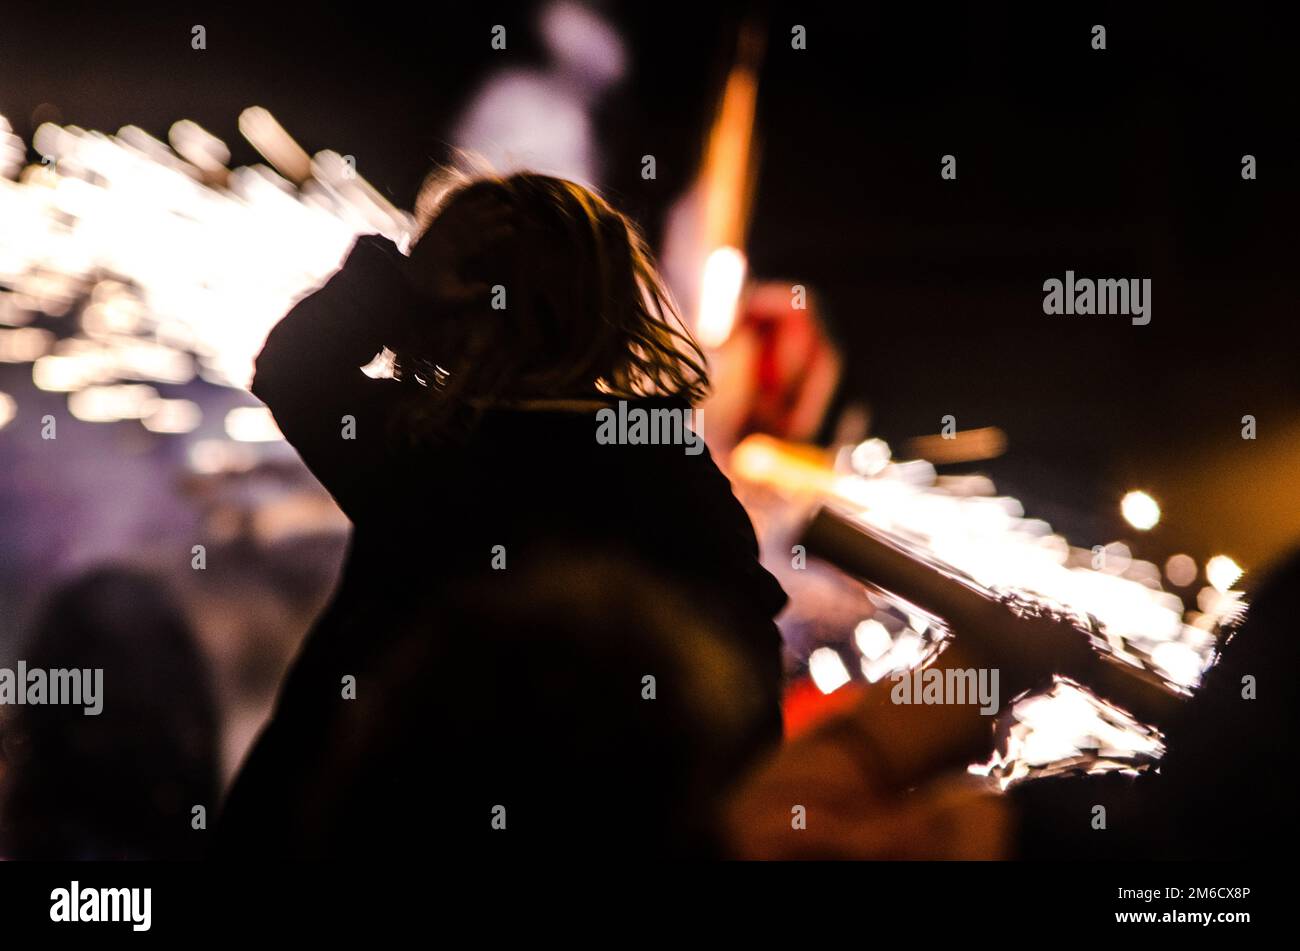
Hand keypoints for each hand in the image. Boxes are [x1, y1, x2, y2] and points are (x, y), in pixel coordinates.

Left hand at [404, 189, 513, 309]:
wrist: (406, 277)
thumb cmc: (432, 288)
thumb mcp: (449, 296)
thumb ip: (468, 295)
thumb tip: (487, 288)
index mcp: (454, 255)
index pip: (478, 241)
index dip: (495, 234)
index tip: (510, 229)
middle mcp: (447, 238)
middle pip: (473, 223)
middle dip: (491, 215)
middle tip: (509, 209)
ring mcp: (440, 230)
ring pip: (463, 214)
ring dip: (479, 206)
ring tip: (495, 199)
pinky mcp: (433, 226)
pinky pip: (448, 212)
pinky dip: (461, 204)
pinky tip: (472, 199)